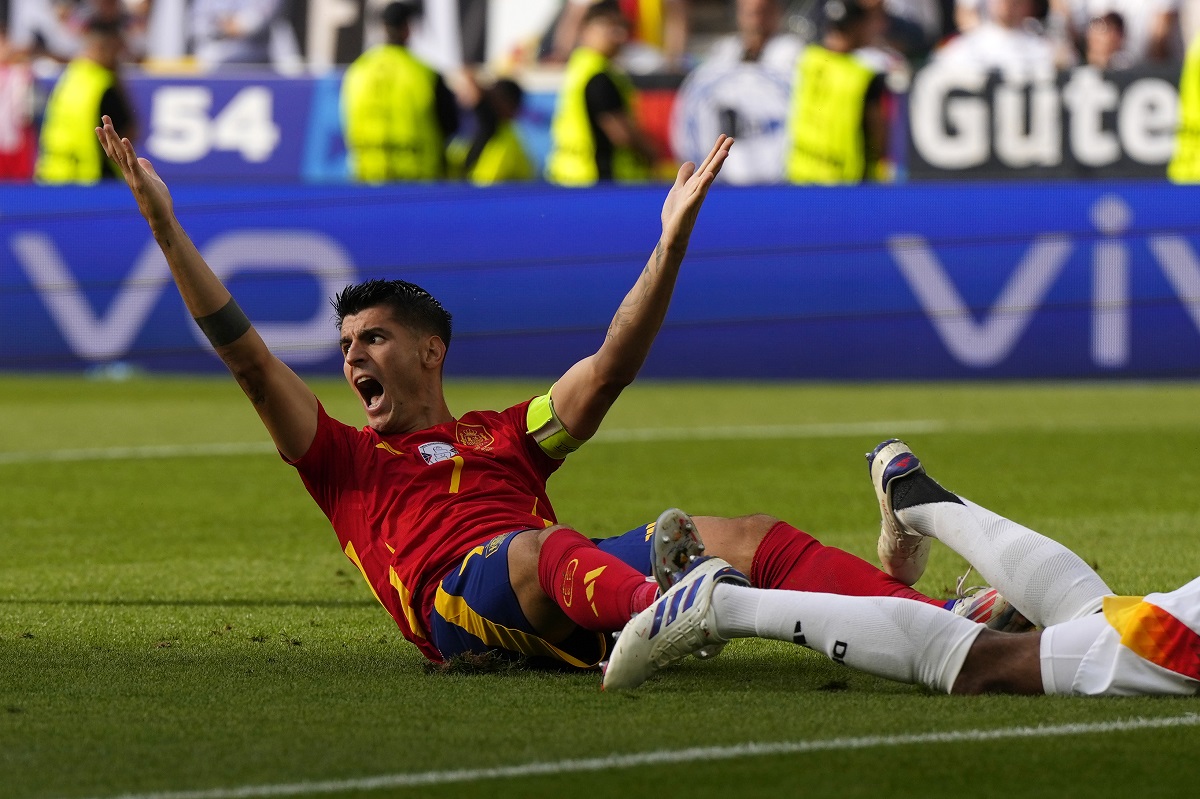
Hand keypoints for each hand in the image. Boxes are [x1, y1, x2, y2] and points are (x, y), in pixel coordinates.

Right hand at [96, 115, 174, 232]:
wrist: (160, 218)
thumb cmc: (158, 202)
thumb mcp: (153, 181)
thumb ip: (146, 170)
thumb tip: (142, 159)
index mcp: (130, 172)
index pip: (117, 153)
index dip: (109, 140)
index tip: (102, 126)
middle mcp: (128, 173)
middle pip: (115, 151)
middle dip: (109, 134)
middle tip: (104, 118)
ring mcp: (133, 177)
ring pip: (121, 155)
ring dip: (114, 140)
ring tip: (107, 126)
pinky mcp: (141, 181)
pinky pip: (134, 164)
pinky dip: (129, 151)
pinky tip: (125, 140)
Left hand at [660, 135, 732, 248]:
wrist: (673, 234)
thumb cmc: (676, 214)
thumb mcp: (678, 189)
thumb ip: (684, 176)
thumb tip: (691, 162)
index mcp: (696, 183)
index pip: (708, 164)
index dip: (715, 150)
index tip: (724, 136)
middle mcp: (699, 188)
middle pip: (712, 167)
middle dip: (720, 153)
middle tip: (731, 138)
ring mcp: (696, 197)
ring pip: (708, 178)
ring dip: (716, 165)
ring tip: (725, 152)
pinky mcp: (689, 206)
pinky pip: (698, 194)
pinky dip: (703, 184)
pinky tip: (708, 175)